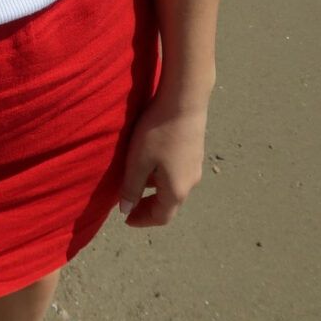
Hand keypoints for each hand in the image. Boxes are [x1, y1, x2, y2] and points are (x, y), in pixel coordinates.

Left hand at [117, 92, 208, 227]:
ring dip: (155, 190)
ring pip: (174, 188)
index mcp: (176, 190)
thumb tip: (126, 210)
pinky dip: (162, 176)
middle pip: (169, 205)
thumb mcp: (138, 161)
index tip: (126, 218)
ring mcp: (195, 166)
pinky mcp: (194, 151)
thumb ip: (131, 187)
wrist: (184, 100)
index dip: (142, 220)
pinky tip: (151, 161)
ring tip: (136, 182)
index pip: (160, 217)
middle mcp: (190, 182)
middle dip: (148, 207)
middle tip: (130, 204)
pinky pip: (178, 173)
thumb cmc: (158, 132)